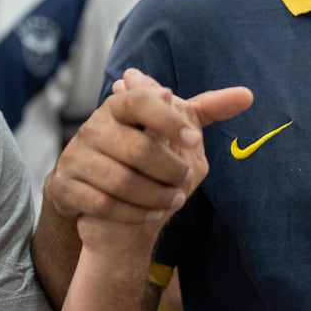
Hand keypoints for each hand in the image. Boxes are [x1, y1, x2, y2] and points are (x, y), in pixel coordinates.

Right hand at [45, 68, 251, 230]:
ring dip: (154, 196)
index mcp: (119, 107)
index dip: (168, 119)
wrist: (93, 191)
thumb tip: (245, 96)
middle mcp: (92, 127)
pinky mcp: (65, 186)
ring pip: (121, 182)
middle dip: (169, 171)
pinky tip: (148, 214)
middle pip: (138, 149)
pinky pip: (102, 204)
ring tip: (173, 201)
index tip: (192, 137)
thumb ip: (204, 112)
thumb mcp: (171, 131)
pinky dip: (131, 213)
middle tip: (185, 182)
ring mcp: (75, 157)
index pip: (140, 101)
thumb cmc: (138, 155)